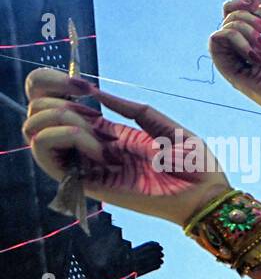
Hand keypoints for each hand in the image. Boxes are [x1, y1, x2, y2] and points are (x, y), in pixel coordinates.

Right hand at [23, 69, 230, 225]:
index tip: (82, 85)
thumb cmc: (193, 164)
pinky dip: (69, 139)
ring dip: (59, 120)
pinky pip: (49, 157)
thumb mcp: (163, 126)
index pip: (57, 106)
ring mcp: (87, 166)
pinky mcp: (89, 184)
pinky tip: (101, 147)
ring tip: (94, 131)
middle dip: (51, 98)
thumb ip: (130, 109)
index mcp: (108, 134)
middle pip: (37, 116)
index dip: (54, 86)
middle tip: (85, 106)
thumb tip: (95, 91)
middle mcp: (91, 149)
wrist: (206, 193)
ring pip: (35, 134)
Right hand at [209, 0, 260, 126]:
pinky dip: (230, 36)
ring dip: (236, 24)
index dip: (247, 7)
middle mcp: (254, 61)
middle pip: (228, 25)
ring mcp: (246, 69)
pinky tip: (254, 46)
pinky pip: (216, 47)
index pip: (244, 25)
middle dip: (242, 12)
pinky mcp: (240, 78)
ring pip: (220, 34)